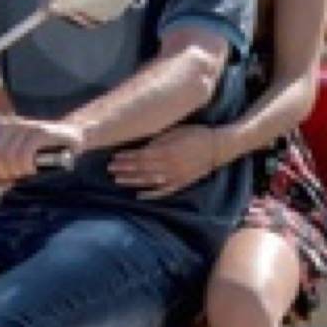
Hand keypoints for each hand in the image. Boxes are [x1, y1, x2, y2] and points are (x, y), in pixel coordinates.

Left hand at [0, 112, 83, 187]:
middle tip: (12, 177)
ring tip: (24, 173)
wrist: (72, 136)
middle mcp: (12, 122)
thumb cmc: (41, 152)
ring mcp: (27, 126)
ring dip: (15, 171)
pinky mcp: (42, 132)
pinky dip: (26, 166)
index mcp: (1, 125)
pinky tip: (32, 169)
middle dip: (1, 171)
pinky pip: (24, 153)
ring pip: (8, 155)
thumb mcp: (17, 152)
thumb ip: (0, 162)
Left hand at [104, 129, 221, 196]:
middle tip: (110, 169)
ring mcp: (175, 177)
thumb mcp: (175, 131)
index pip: (139, 156)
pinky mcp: (181, 184)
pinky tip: (138, 196)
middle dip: (124, 169)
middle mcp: (168, 166)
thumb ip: (157, 139)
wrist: (216, 147)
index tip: (113, 157)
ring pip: (148, 181)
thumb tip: (140, 147)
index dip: (126, 158)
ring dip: (132, 181)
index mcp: (166, 150)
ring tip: (118, 180)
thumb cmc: (194, 134)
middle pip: (141, 169)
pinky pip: (163, 192)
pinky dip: (150, 194)